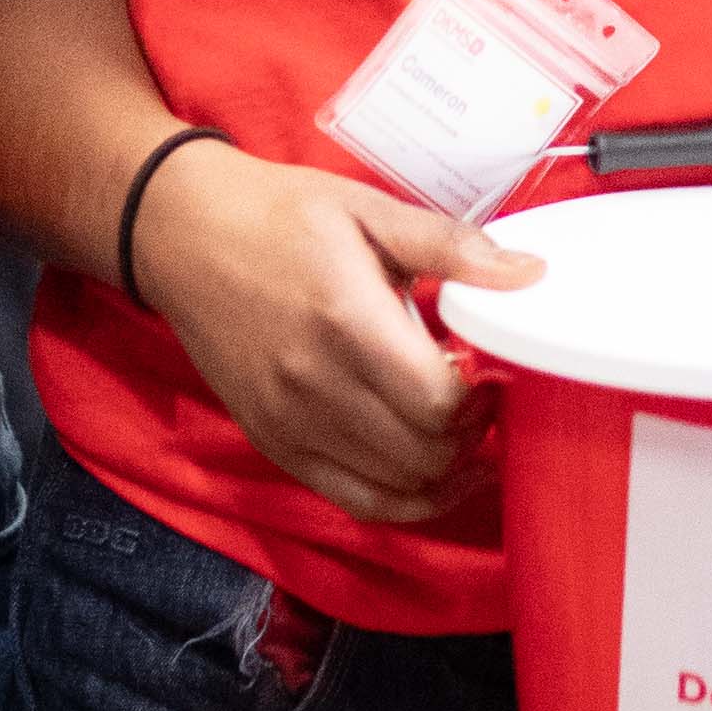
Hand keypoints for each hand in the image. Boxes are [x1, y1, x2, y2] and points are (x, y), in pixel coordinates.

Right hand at [135, 145, 544, 532]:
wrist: (181, 234)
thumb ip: (451, 246)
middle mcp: (314, 385)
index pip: (439, 403)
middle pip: (425, 454)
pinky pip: (354, 500)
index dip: (482, 396)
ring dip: (445, 469)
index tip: (493, 368)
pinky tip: (433, 473)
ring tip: (461, 429)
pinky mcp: (273, 441)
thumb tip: (530, 273)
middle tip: (484, 395)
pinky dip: (404, 499)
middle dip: (472, 434)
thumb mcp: (369, 210)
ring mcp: (289, 422)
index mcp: (346, 321)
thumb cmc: (278, 215)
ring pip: (396, 488)